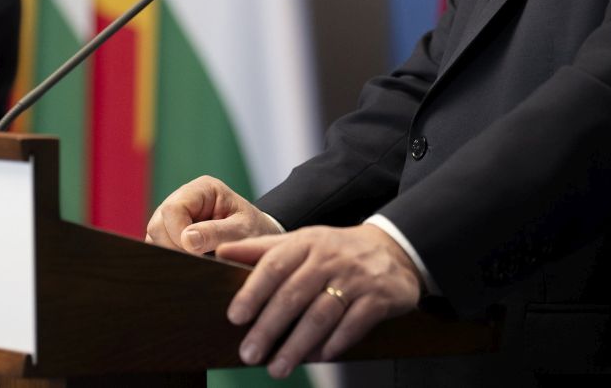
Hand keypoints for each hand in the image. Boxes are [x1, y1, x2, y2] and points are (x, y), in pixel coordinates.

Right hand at [145, 175, 281, 253]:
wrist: (260, 240)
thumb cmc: (255, 231)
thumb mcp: (243, 231)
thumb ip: (217, 233)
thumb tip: (186, 240)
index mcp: (202, 189)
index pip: (173, 209)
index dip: (178, 234)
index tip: (196, 254)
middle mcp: (183, 199)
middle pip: (158, 224)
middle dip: (173, 248)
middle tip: (197, 264)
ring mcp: (174, 218)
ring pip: (154, 238)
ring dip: (171, 256)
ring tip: (197, 266)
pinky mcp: (170, 236)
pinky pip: (158, 249)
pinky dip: (171, 260)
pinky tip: (190, 268)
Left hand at [218, 223, 422, 378]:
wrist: (391, 250)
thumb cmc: (334, 251)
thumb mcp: (300, 242)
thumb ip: (261, 250)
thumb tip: (219, 252)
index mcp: (306, 242)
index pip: (274, 265)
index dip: (253, 291)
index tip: (235, 317)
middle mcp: (330, 258)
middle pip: (294, 294)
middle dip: (269, 328)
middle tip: (249, 355)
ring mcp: (355, 278)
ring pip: (321, 314)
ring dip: (297, 345)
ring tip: (277, 368)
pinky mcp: (378, 298)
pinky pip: (352, 325)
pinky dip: (333, 344)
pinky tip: (317, 358)